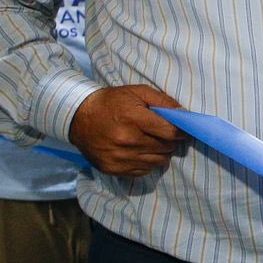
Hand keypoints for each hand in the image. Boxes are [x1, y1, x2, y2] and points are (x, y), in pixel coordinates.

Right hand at [67, 84, 182, 175]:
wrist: (78, 117)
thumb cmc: (112, 102)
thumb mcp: (138, 92)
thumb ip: (164, 101)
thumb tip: (184, 115)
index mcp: (133, 118)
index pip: (170, 132)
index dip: (180, 132)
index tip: (181, 130)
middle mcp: (126, 140)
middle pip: (165, 148)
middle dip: (169, 141)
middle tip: (162, 134)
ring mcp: (118, 157)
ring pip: (158, 162)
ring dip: (160, 153)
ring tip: (151, 142)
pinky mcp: (112, 169)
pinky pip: (143, 171)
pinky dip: (147, 162)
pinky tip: (139, 151)